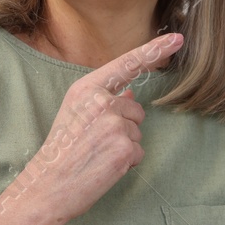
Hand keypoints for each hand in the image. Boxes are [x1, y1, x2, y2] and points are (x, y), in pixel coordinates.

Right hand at [11, 33, 183, 222]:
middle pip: (135, 108)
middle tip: (95, 143)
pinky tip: (104, 167)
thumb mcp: (75, 115)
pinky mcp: (124, 147)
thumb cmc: (60, 152)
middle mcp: (101, 101)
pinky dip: (126, 162)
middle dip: (123, 126)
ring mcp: (114, 124)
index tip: (177, 38)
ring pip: (137, 131)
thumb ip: (103, 99)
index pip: (126, 64)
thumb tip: (132, 92)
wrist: (47, 186)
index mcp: (86, 89)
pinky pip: (138, 151)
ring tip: (97, 155)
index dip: (154, 50)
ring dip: (124, 145)